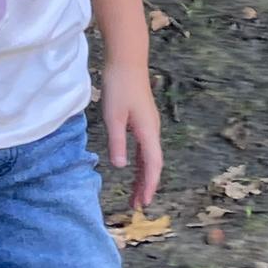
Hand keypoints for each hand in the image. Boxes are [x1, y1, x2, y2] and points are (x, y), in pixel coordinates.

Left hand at [101, 60, 162, 209]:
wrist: (127, 60)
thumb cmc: (120, 86)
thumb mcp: (114, 116)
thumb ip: (117, 142)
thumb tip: (120, 167)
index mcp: (148, 130)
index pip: (153, 164)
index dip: (150, 185)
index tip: (144, 203)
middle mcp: (152, 129)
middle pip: (153, 163)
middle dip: (147, 185)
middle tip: (138, 206)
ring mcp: (149, 124)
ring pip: (149, 156)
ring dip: (144, 175)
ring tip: (135, 194)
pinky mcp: (143, 120)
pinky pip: (145, 147)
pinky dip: (141, 162)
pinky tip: (134, 169)